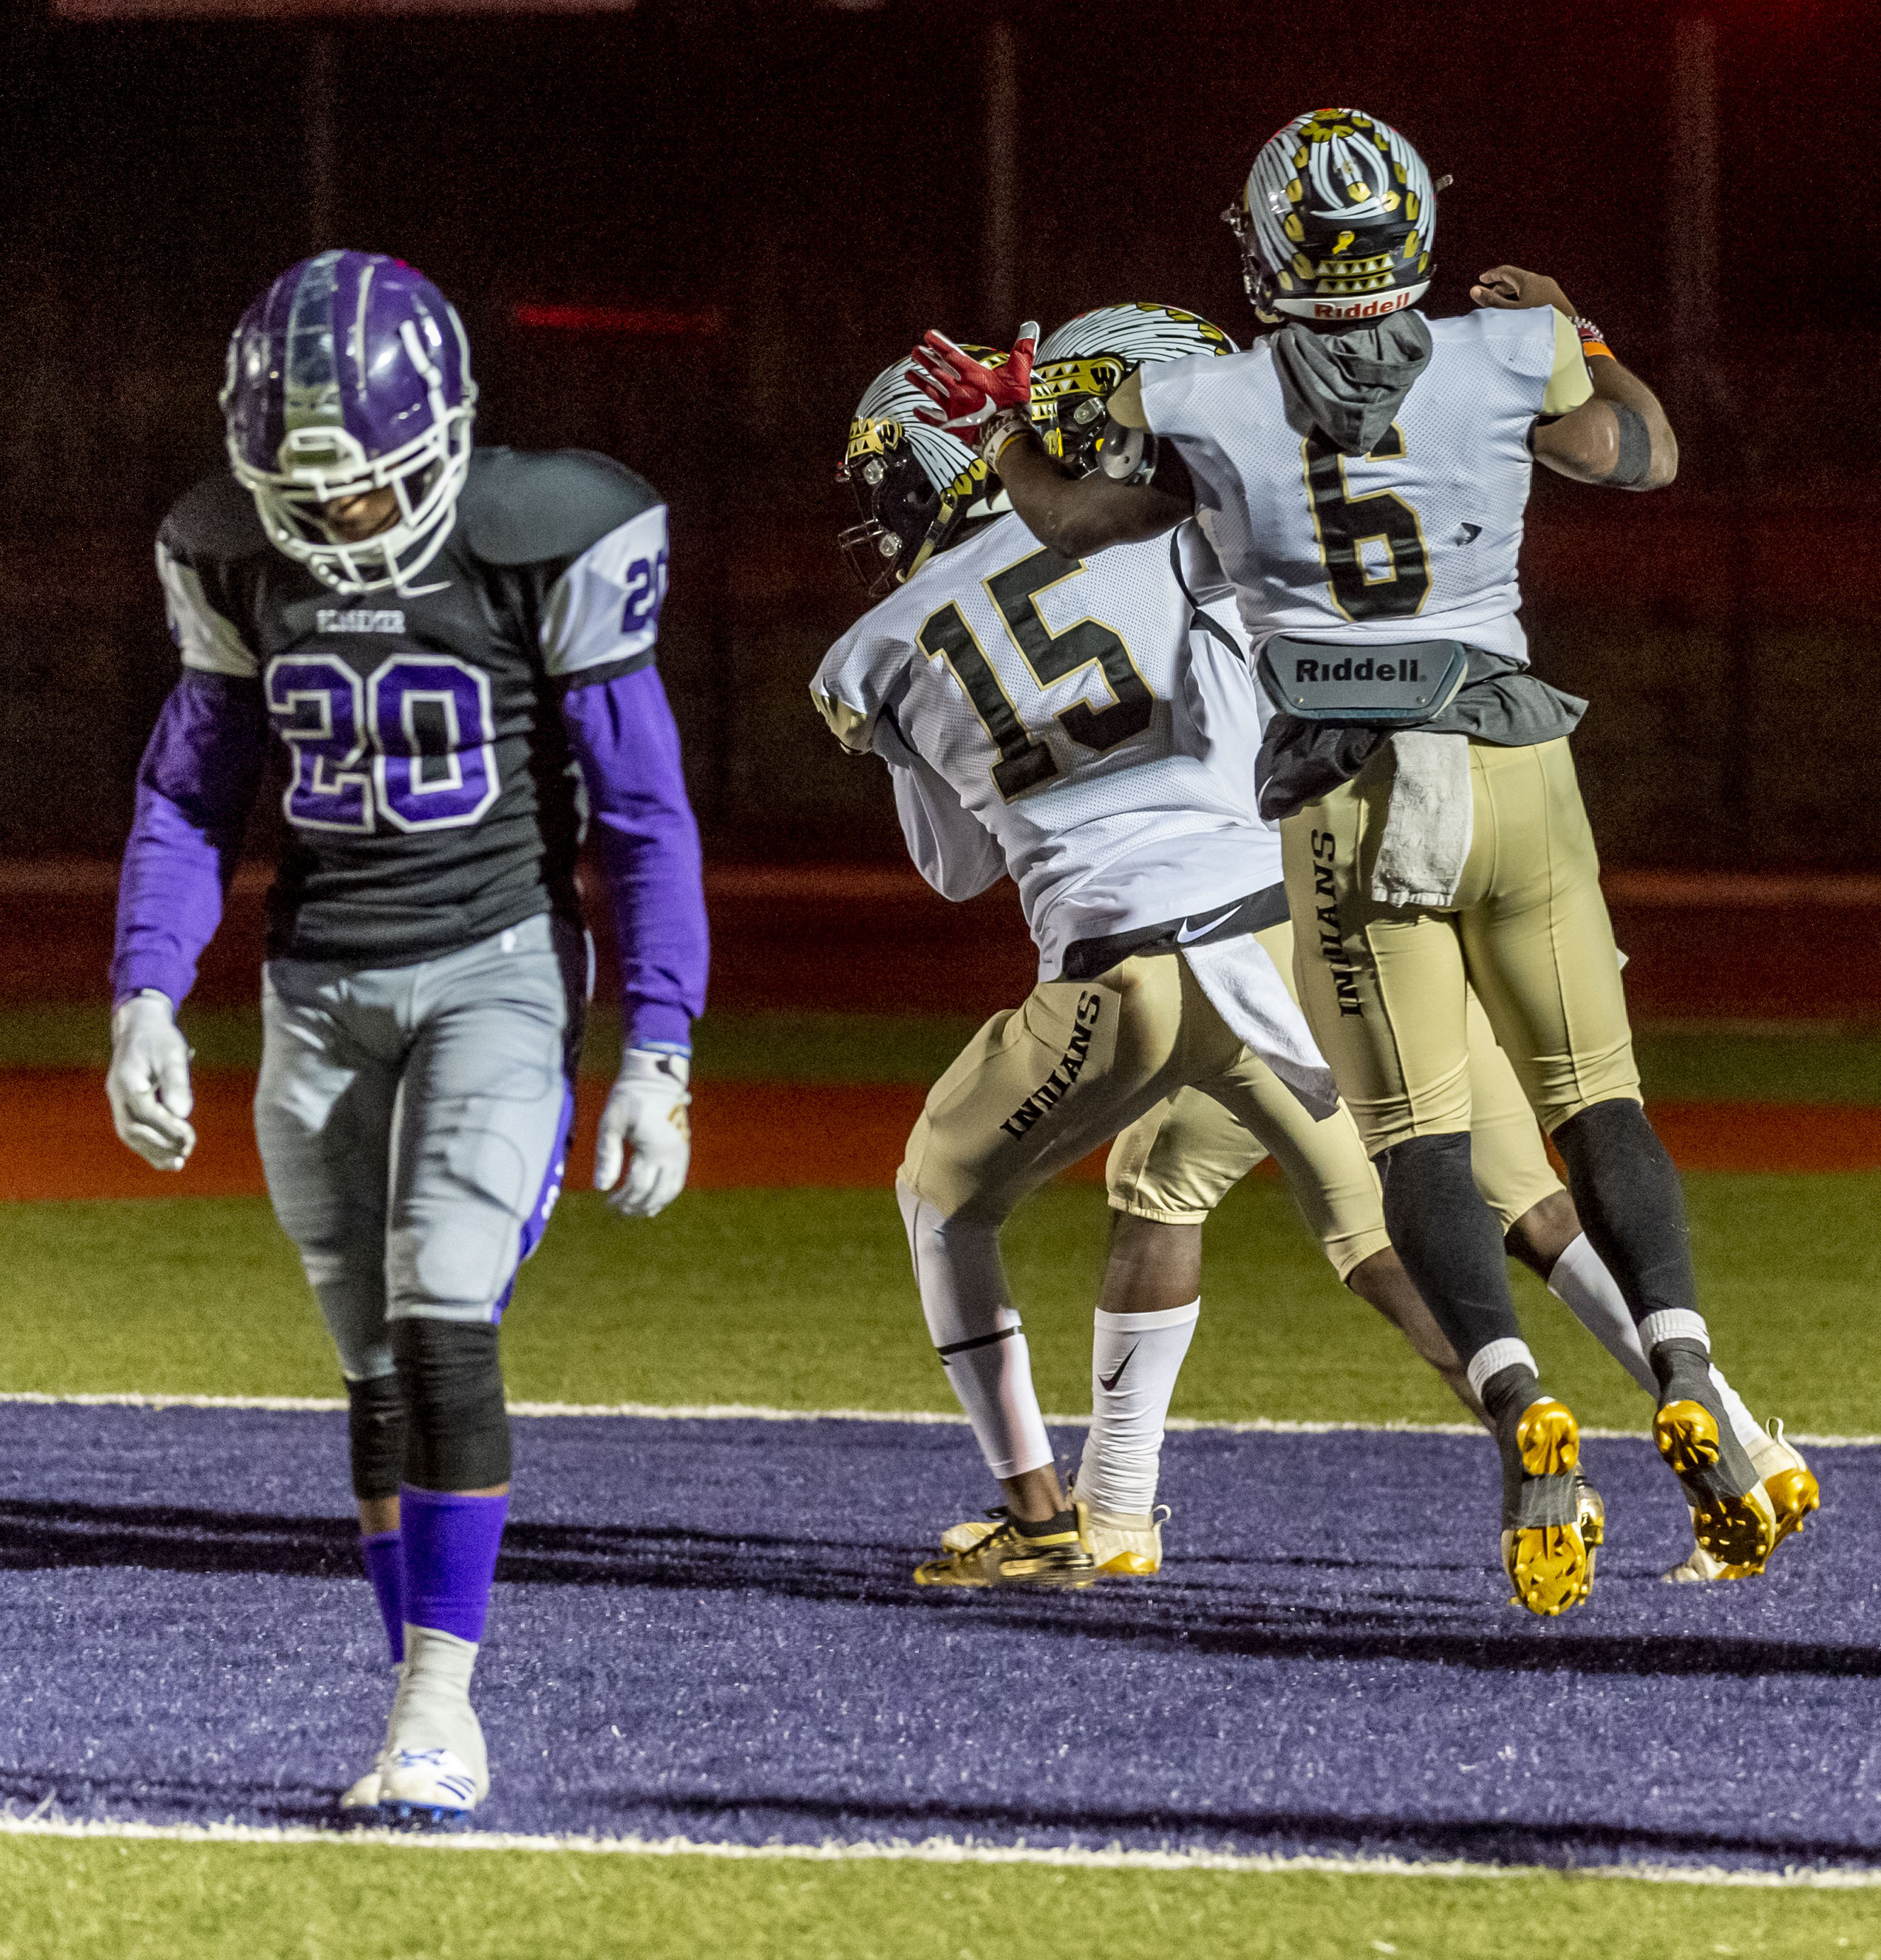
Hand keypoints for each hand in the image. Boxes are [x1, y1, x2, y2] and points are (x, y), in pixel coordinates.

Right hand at [106, 992, 196, 1171]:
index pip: (145, 1112)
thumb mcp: (172, 1054)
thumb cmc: (160, 1039)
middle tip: (185, 1152)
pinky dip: (149, 1147)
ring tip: (178, 1163)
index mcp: (126, 1081)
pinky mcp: (125, 1106)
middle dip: (159, 1145)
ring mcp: (118, 1102)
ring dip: (153, 1152)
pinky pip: (133, 1132)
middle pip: (133, 1129)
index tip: (188, 1136)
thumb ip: (176, 1082)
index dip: (167, 1127)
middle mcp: (117, 1095)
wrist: (140, 1026)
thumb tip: (182, 1114)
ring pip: (130, 1135)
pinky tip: (168, 1158)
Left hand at [593, 1048, 690, 1218]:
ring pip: (670, 1191)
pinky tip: (653, 1202)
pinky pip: (678, 1181)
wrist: (656, 1078)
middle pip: (655, 1194)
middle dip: (635, 1207)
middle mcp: (672, 1155)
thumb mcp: (611, 1122)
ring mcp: (681, 1154)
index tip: (607, 1204)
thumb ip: (606, 1154)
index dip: (622, 1200)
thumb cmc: (628, 1097)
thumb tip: (601, 1187)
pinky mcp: (684, 1150)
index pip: (638, 1187)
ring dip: (652, 1205)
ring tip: (634, 1212)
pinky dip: (666, 1195)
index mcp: (654, 1149)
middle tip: (617, 1212)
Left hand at [906, 324, 1038, 434]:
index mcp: (972, 374)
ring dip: (920, 382)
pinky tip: (915, 410)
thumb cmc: (1012, 405)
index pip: (951, 354)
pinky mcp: (952, 425)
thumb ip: (1023, 349)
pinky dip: (924, 414)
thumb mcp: (1020, 373)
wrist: (1006, 435)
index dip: (938, 344)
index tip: (928, 336)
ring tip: (909, 374)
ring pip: (932, 391)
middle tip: (915, 351)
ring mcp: (953, 407)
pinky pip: (934, 419)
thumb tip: (1031, 326)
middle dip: (926, 360)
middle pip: (937, 370)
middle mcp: (958, 388)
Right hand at [1470, 265, 1577, 318]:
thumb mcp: (1510, 313)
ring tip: (1502, 304)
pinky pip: (1535, 293)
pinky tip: (1520, 311)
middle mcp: (1541, 281)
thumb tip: (1474, 290)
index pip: (1506, 271)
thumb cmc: (1535, 325)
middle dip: (1501, 286)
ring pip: (1527, 287)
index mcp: (1529, 280)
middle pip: (1517, 278)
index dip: (1492, 275)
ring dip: (1512, 293)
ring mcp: (1551, 290)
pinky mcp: (1556, 300)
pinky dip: (1523, 298)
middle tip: (1489, 294)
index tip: (1481, 279)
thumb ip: (1491, 302)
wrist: (1566, 335)